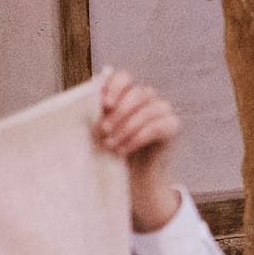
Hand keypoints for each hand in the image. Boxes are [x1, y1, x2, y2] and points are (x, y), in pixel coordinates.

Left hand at [98, 70, 181, 230]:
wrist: (133, 177)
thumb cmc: (112, 149)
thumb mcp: (101, 130)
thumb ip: (96, 114)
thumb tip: (81, 103)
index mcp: (128, 93)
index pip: (124, 77)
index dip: (115, 86)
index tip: (104, 104)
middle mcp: (148, 97)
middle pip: (138, 93)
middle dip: (119, 113)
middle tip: (103, 131)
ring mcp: (163, 110)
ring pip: (148, 110)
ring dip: (126, 129)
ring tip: (111, 145)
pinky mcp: (172, 126)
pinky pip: (157, 127)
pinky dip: (138, 138)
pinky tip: (124, 149)